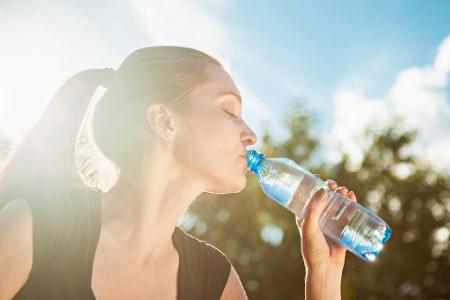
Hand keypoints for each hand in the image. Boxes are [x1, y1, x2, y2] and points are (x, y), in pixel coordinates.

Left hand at [295, 177, 356, 299]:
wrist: (325, 269)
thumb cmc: (312, 249)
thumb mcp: (308, 226)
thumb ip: (314, 209)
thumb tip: (323, 190)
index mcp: (304, 217)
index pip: (307, 197)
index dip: (312, 185)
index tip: (318, 176)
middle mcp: (317, 219)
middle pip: (323, 199)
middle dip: (329, 189)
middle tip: (334, 184)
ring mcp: (329, 224)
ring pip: (336, 205)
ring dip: (340, 196)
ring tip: (345, 190)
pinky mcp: (341, 230)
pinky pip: (346, 215)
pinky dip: (350, 205)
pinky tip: (353, 198)